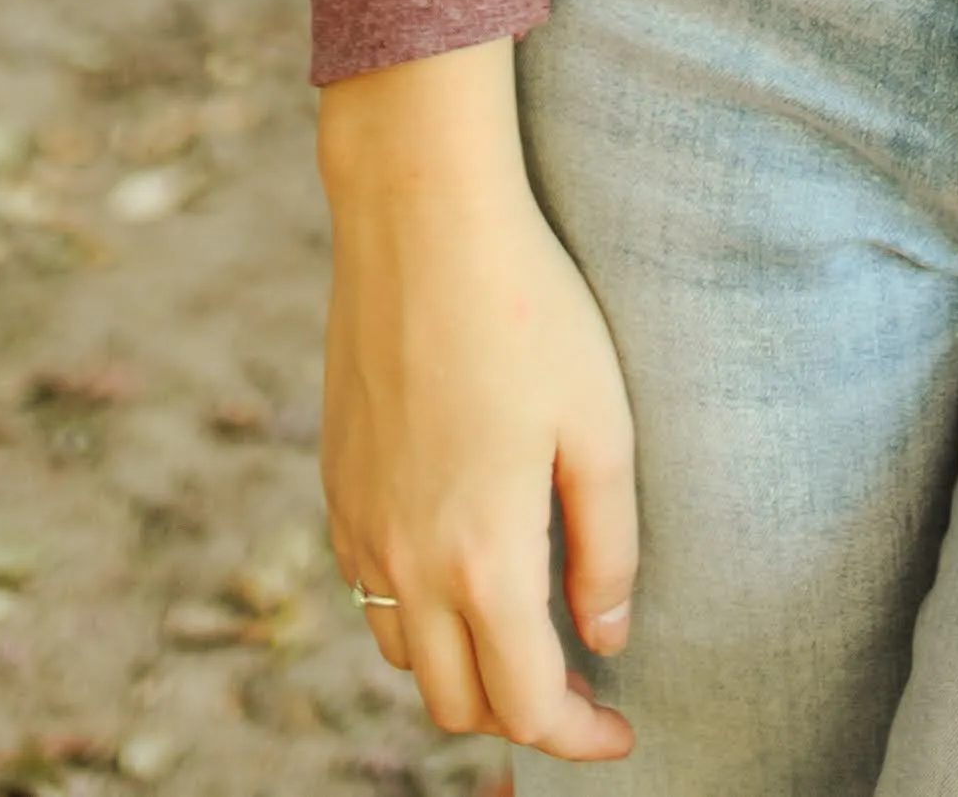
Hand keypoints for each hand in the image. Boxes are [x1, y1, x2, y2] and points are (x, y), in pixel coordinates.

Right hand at [317, 38, 636, 761]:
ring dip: (462, 664)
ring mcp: (361, 524)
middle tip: (577, 680)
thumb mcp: (601, 427)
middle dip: (519, 712)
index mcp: (481, 557)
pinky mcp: (337, 483)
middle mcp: (406, 560)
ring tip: (524, 623)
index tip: (620, 733)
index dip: (578, 738)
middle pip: (456, 703)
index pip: (526, 702)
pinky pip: (369, 590)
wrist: (421, 220)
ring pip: (404, 655)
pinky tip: (464, 558)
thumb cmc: (530, 311)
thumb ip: (608, 548)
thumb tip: (606, 638)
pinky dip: (417, 610)